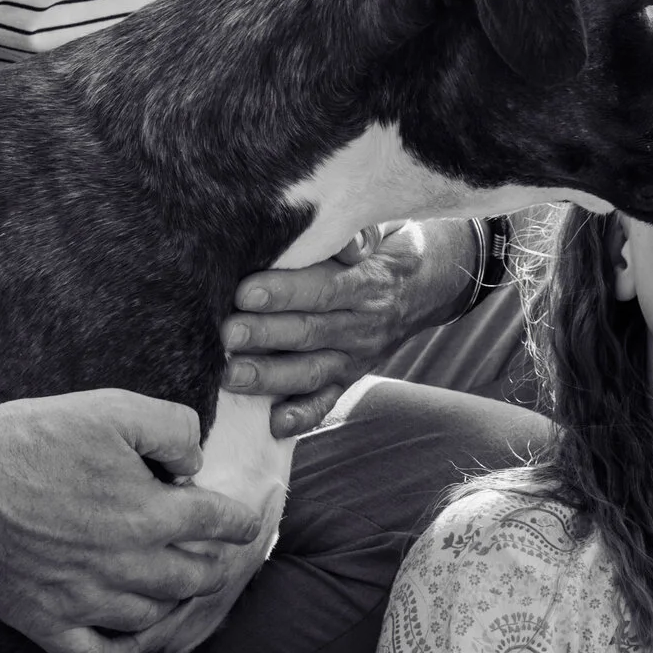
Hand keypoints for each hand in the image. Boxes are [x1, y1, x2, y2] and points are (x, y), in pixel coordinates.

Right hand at [0, 386, 265, 652]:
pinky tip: (126, 635)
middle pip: (194, 578)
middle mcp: (126, 565)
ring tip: (177, 586)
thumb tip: (193, 464)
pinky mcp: (43, 620)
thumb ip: (174, 430)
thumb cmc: (31, 435)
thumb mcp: (115, 408)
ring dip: (173, 601)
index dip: (244, 521)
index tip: (251, 520)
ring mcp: (85, 600)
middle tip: (219, 556)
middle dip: (215, 565)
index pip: (220, 525)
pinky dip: (119, 650)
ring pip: (152, 616)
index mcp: (151, 514)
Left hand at [220, 219, 477, 436]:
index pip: (326, 288)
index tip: (246, 291)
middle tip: (226, 334)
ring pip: (312, 370)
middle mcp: (364, 325)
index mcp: (370, 283)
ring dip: (271, 376)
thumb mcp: (381, 228)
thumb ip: (358, 233)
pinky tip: (274, 424)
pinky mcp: (349, 379)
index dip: (286, 292)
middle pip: (311, 332)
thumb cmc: (385, 247)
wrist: (426, 285)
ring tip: (230, 375)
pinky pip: (327, 401)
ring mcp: (356, 357)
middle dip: (266, 335)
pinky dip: (302, 415)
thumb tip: (345, 240)